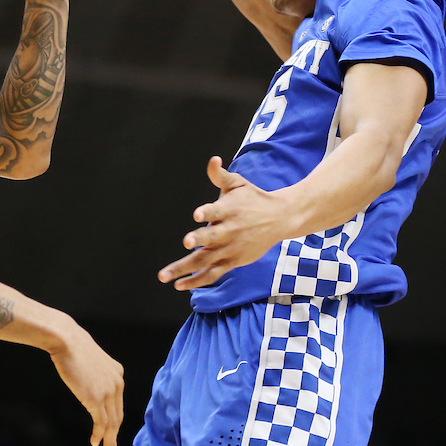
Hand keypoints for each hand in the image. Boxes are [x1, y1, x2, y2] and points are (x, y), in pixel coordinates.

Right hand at [47, 320, 124, 445]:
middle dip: (116, 435)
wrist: (67, 340)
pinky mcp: (96, 398)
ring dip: (110, 440)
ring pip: (112, 422)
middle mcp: (117, 383)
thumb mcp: (90, 360)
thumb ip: (95, 373)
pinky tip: (96, 442)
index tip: (111, 431)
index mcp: (117, 373)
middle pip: (118, 415)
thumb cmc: (73, 346)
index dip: (115, 419)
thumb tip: (88, 382)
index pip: (118, 402)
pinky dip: (100, 435)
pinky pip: (101, 422)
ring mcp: (108, 391)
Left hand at [158, 157, 292, 290]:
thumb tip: (212, 160)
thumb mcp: (238, 184)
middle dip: (198, 240)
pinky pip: (213, 274)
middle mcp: (230, 231)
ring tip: (165, 276)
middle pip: (211, 238)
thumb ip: (220, 175)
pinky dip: (197, 281)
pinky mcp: (233, 261)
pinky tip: (180, 285)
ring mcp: (231, 249)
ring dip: (185, 269)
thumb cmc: (253, 199)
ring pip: (206, 261)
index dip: (207, 212)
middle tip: (186, 242)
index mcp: (230, 210)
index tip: (197, 215)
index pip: (217, 211)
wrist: (281, 218)